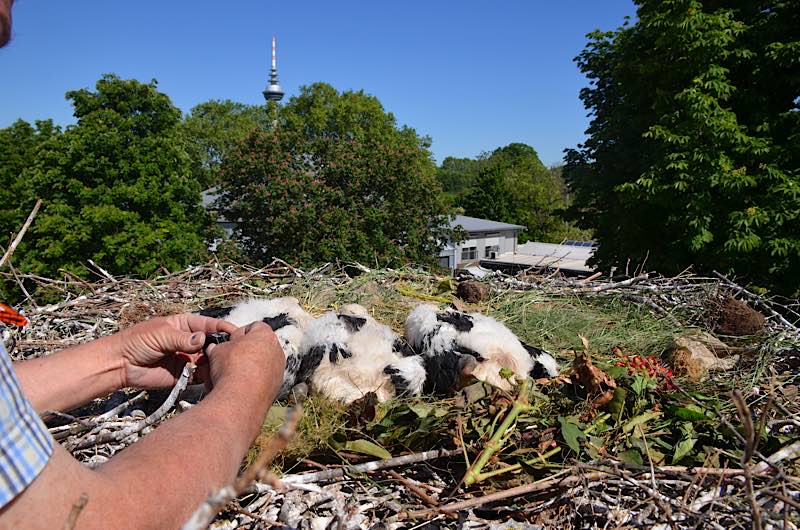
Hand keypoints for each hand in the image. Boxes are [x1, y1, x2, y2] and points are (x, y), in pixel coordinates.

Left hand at [117, 314, 236, 388]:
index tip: (236, 333)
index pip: (209, 325)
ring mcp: (188, 358)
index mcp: (186, 325)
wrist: (120, 365)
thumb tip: (203, 339)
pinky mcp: (184, 375)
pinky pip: (200, 375)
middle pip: (212, 343)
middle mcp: (190, 342)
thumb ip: (183, 338)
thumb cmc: (138, 342)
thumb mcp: (161, 334)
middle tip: (231, 352)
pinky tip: (213, 376)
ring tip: (222, 366)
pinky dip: (207, 376)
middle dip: (222, 347)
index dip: (223, 328)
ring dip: (215, 363)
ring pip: (209, 360)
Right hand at [205, 321, 284, 389]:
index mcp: (265, 335)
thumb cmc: (230, 369)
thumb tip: (217, 349)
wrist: (240, 399)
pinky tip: (241, 385)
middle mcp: (277, 350)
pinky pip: (265, 378)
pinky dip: (255, 380)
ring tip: (234, 374)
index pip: (254, 327)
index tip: (230, 342)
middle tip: (231, 357)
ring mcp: (279, 368)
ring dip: (251, 366)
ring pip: (263, 363)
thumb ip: (221, 346)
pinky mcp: (277, 385)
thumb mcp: (218, 350)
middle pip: (260, 345)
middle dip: (246, 350)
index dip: (239, 333)